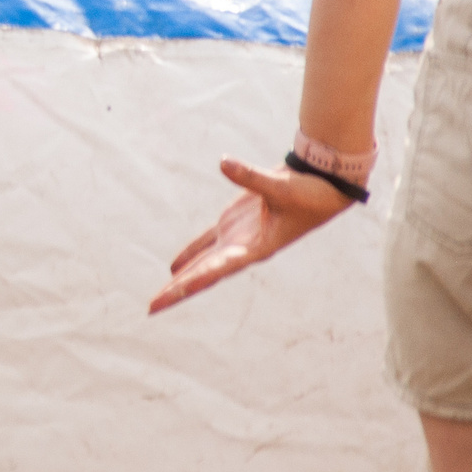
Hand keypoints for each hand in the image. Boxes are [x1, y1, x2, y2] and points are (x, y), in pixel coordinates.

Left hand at [147, 158, 353, 314]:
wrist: (320, 187)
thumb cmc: (307, 192)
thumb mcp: (280, 186)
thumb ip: (250, 177)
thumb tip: (224, 163)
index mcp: (255, 248)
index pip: (217, 269)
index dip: (194, 281)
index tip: (172, 295)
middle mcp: (243, 249)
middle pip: (204, 274)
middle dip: (178, 290)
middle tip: (151, 308)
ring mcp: (237, 238)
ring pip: (201, 263)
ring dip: (181, 278)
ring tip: (159, 295)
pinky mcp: (234, 225)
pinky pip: (205, 243)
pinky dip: (189, 253)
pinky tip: (172, 267)